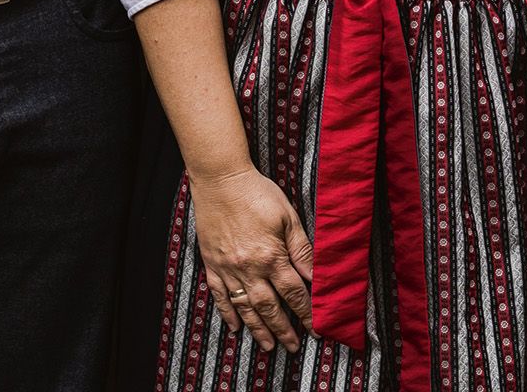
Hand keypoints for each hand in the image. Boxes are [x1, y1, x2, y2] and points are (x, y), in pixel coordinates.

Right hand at [190, 165, 314, 350]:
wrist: (221, 179)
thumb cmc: (257, 193)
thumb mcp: (288, 216)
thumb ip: (301, 249)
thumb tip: (315, 276)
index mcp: (271, 256)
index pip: (294, 293)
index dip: (305, 313)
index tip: (315, 329)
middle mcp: (249, 267)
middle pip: (269, 307)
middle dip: (283, 329)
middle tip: (292, 346)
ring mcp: (228, 268)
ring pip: (245, 307)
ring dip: (258, 329)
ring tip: (268, 345)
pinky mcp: (212, 263)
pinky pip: (219, 295)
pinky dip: (227, 312)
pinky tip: (235, 326)